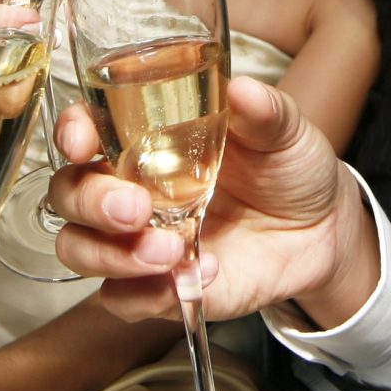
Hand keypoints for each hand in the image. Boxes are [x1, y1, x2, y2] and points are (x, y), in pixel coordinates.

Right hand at [48, 76, 380, 328]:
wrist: (322, 228)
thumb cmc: (287, 166)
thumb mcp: (283, 129)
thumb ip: (263, 110)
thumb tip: (243, 90)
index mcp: (143, 138)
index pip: (83, 131)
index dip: (71, 134)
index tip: (82, 143)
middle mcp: (129, 188)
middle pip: (69, 196)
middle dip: (92, 203)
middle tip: (135, 209)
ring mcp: (138, 240)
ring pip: (80, 250)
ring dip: (113, 255)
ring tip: (170, 250)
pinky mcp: (159, 287)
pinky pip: (124, 300)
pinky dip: (150, 294)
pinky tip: (200, 275)